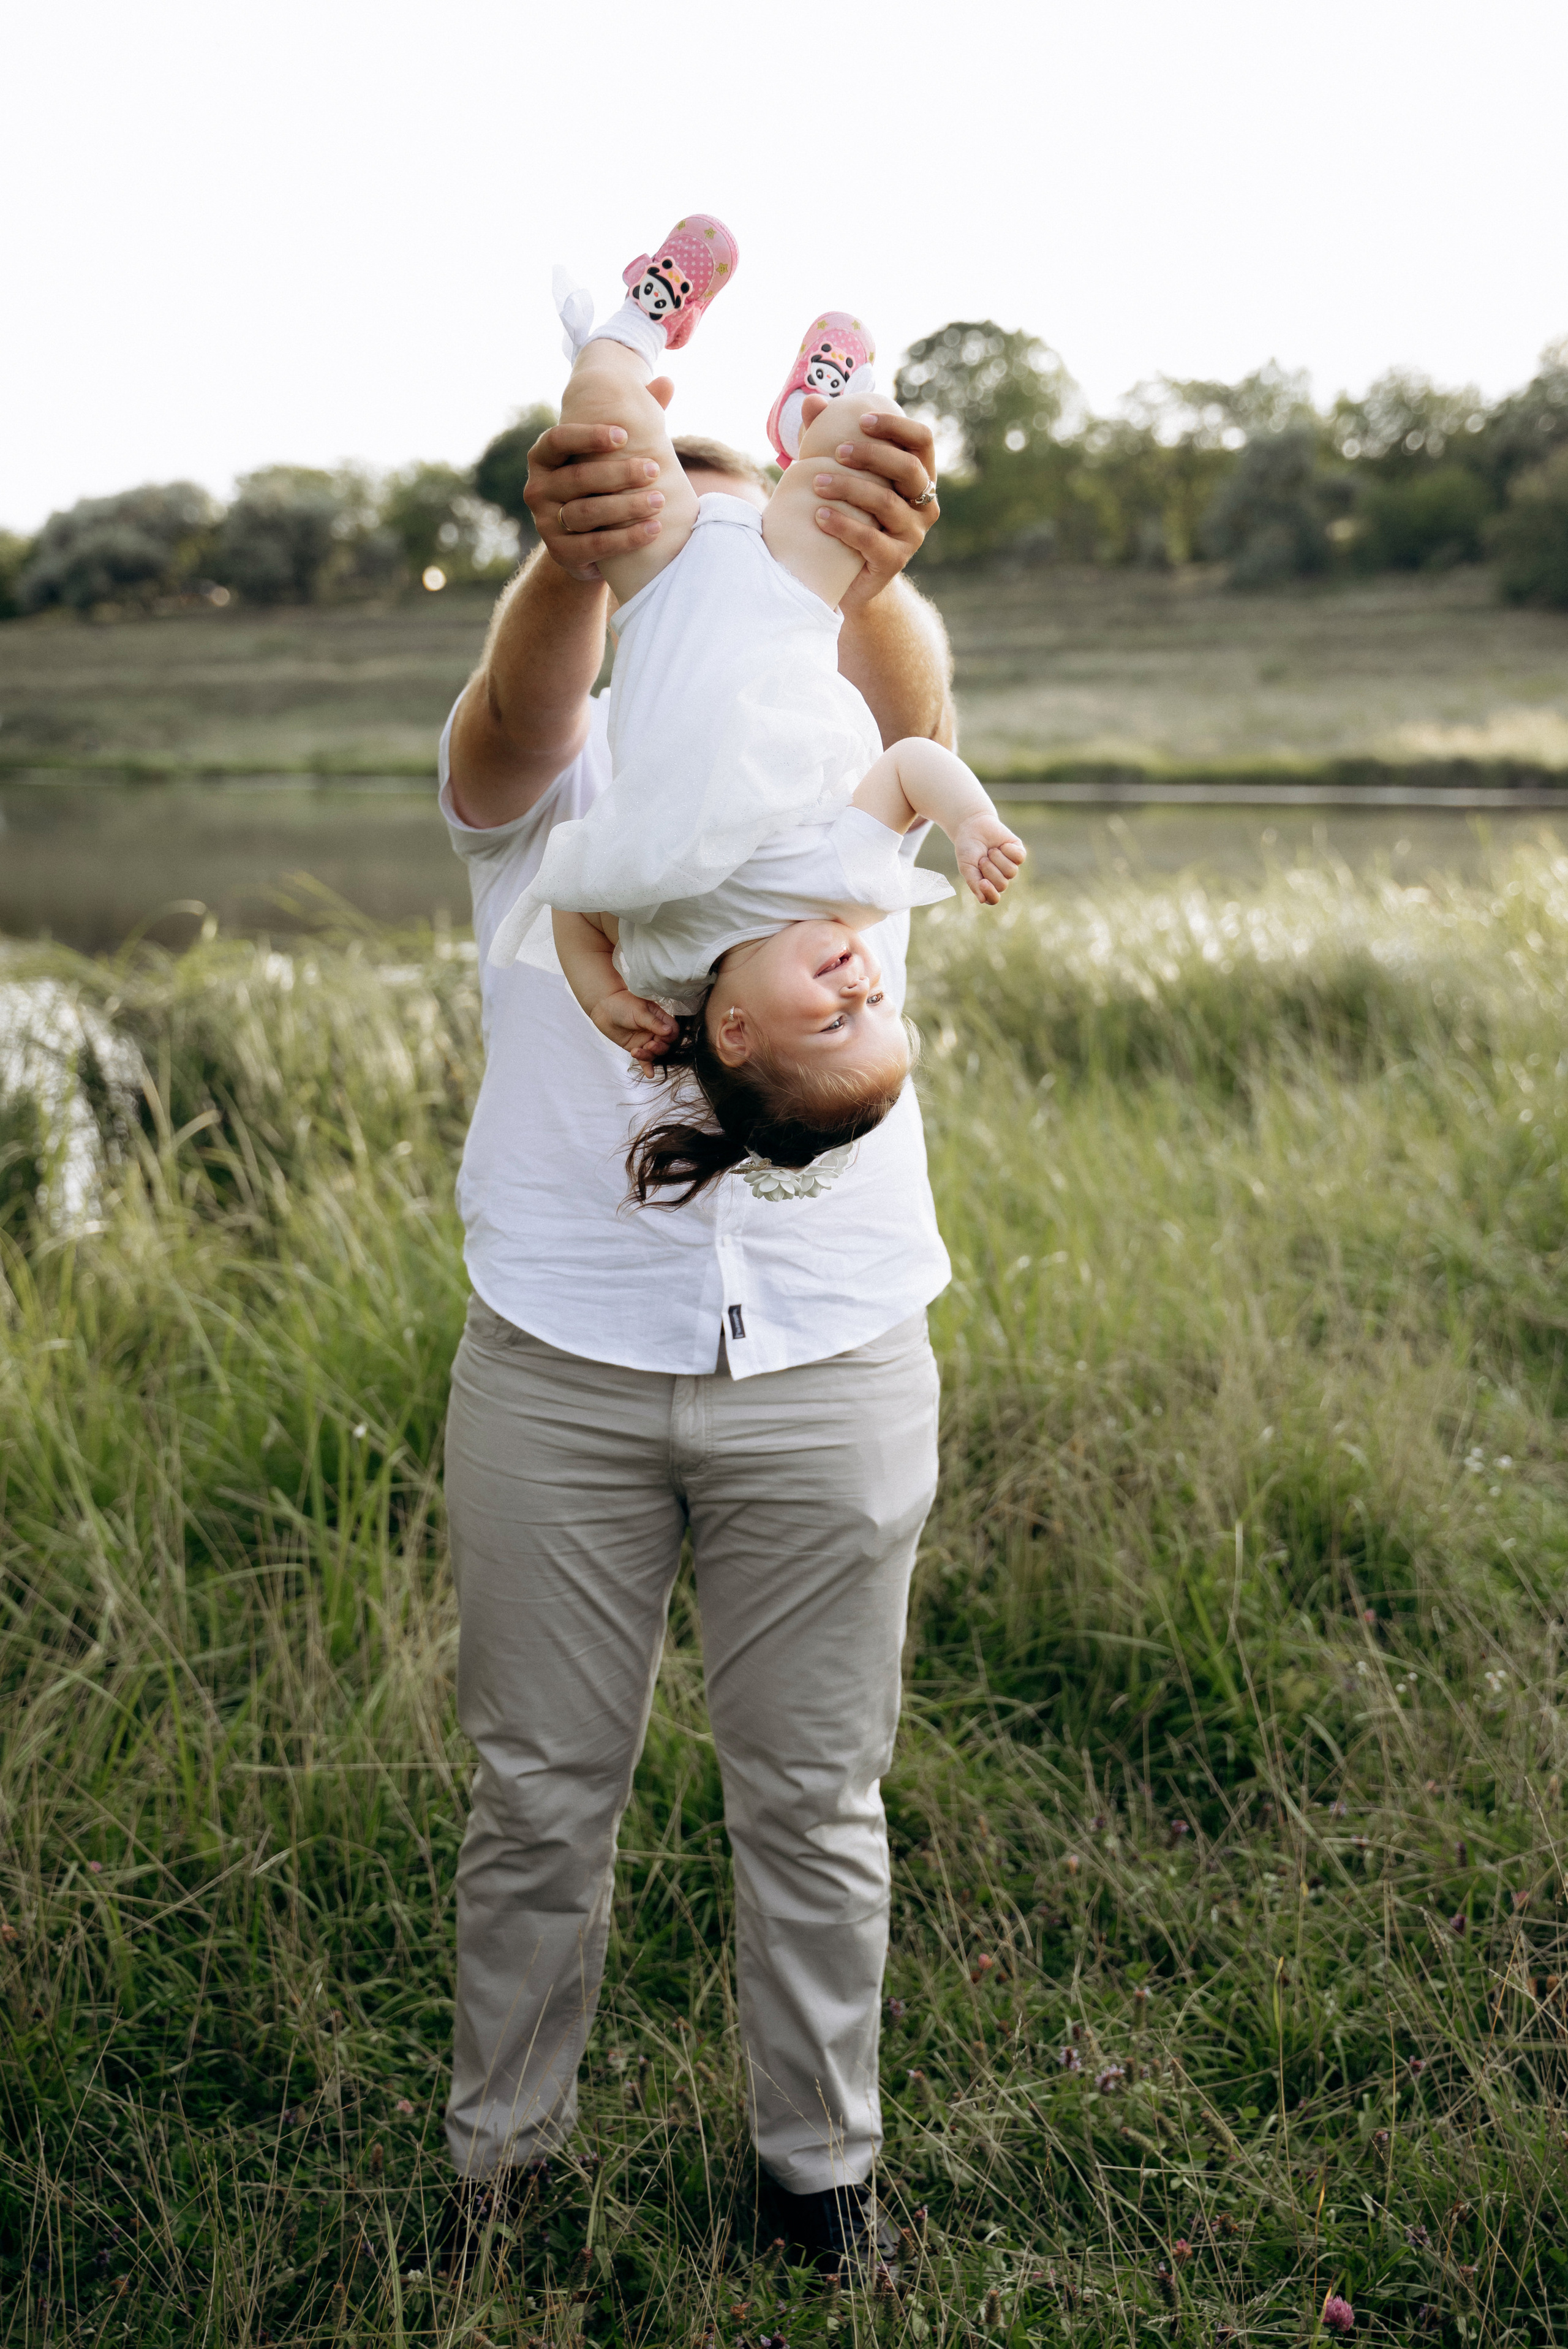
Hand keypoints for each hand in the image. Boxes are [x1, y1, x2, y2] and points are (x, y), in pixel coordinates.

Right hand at [523, 382, 675, 583]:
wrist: (585, 541)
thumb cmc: (602, 484)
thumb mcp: (612, 453)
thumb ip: (635, 418)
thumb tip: (667, 382)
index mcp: (543, 457)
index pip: (557, 440)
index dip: (588, 436)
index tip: (623, 435)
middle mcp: (536, 488)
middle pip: (578, 478)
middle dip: (619, 473)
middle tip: (653, 469)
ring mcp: (545, 522)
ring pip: (587, 512)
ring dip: (626, 507)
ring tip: (660, 500)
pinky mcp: (560, 552)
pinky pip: (594, 545)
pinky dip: (626, 538)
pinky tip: (654, 529)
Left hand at [590, 987, 677, 1061]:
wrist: (603, 1008)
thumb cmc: (622, 1004)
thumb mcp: (640, 1012)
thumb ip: (654, 1023)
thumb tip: (669, 1031)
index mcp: (659, 1018)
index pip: (673, 1031)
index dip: (670, 1036)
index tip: (662, 1036)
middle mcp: (655, 1031)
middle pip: (665, 1045)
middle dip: (659, 1048)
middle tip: (649, 1045)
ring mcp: (646, 1040)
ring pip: (654, 1054)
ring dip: (648, 1056)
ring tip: (636, 1051)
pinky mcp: (636, 1048)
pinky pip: (645, 1060)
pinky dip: (647, 1067)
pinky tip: (649, 1074)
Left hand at [805, 409, 941, 611]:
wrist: (848, 578)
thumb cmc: (846, 513)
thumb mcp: (839, 472)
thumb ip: (827, 436)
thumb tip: (812, 400)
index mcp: (919, 476)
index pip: (922, 440)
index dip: (896, 425)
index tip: (862, 419)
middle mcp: (925, 504)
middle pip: (908, 468)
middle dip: (871, 454)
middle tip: (836, 451)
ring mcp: (913, 535)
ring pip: (887, 502)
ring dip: (849, 487)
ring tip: (816, 483)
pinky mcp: (894, 562)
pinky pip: (870, 539)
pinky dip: (843, 525)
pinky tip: (819, 516)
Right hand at [952, 812, 1025, 905]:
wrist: (973, 825)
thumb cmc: (968, 849)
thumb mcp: (966, 867)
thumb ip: (973, 882)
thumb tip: (982, 899)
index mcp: (986, 884)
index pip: (993, 899)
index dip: (990, 893)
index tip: (982, 882)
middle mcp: (1000, 877)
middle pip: (1002, 884)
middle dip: (990, 870)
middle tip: (982, 858)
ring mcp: (1010, 865)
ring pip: (1011, 872)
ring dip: (997, 859)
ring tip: (990, 851)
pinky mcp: (1018, 852)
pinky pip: (1019, 858)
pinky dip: (1008, 851)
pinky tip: (1001, 845)